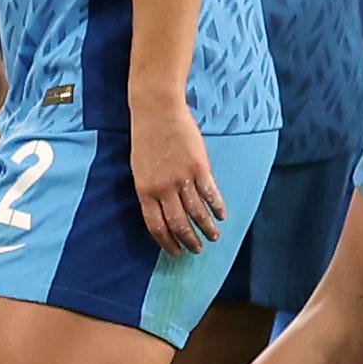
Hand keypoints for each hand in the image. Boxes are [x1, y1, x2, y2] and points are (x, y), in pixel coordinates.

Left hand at [128, 101, 225, 252]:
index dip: (167, 242)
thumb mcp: (140, 168)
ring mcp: (181, 179)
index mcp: (144, 190)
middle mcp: (162, 188)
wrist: (156, 111)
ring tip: (214, 236)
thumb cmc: (146, 138)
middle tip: (198, 249)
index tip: (176, 252)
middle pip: (178, 224)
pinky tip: (222, 215)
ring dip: (207, 229)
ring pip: (197, 214)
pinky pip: (211, 195)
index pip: (155, 225)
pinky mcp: (199, 168)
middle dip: (189, 241)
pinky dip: (218, 208)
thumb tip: (163, 210)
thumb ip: (151, 190)